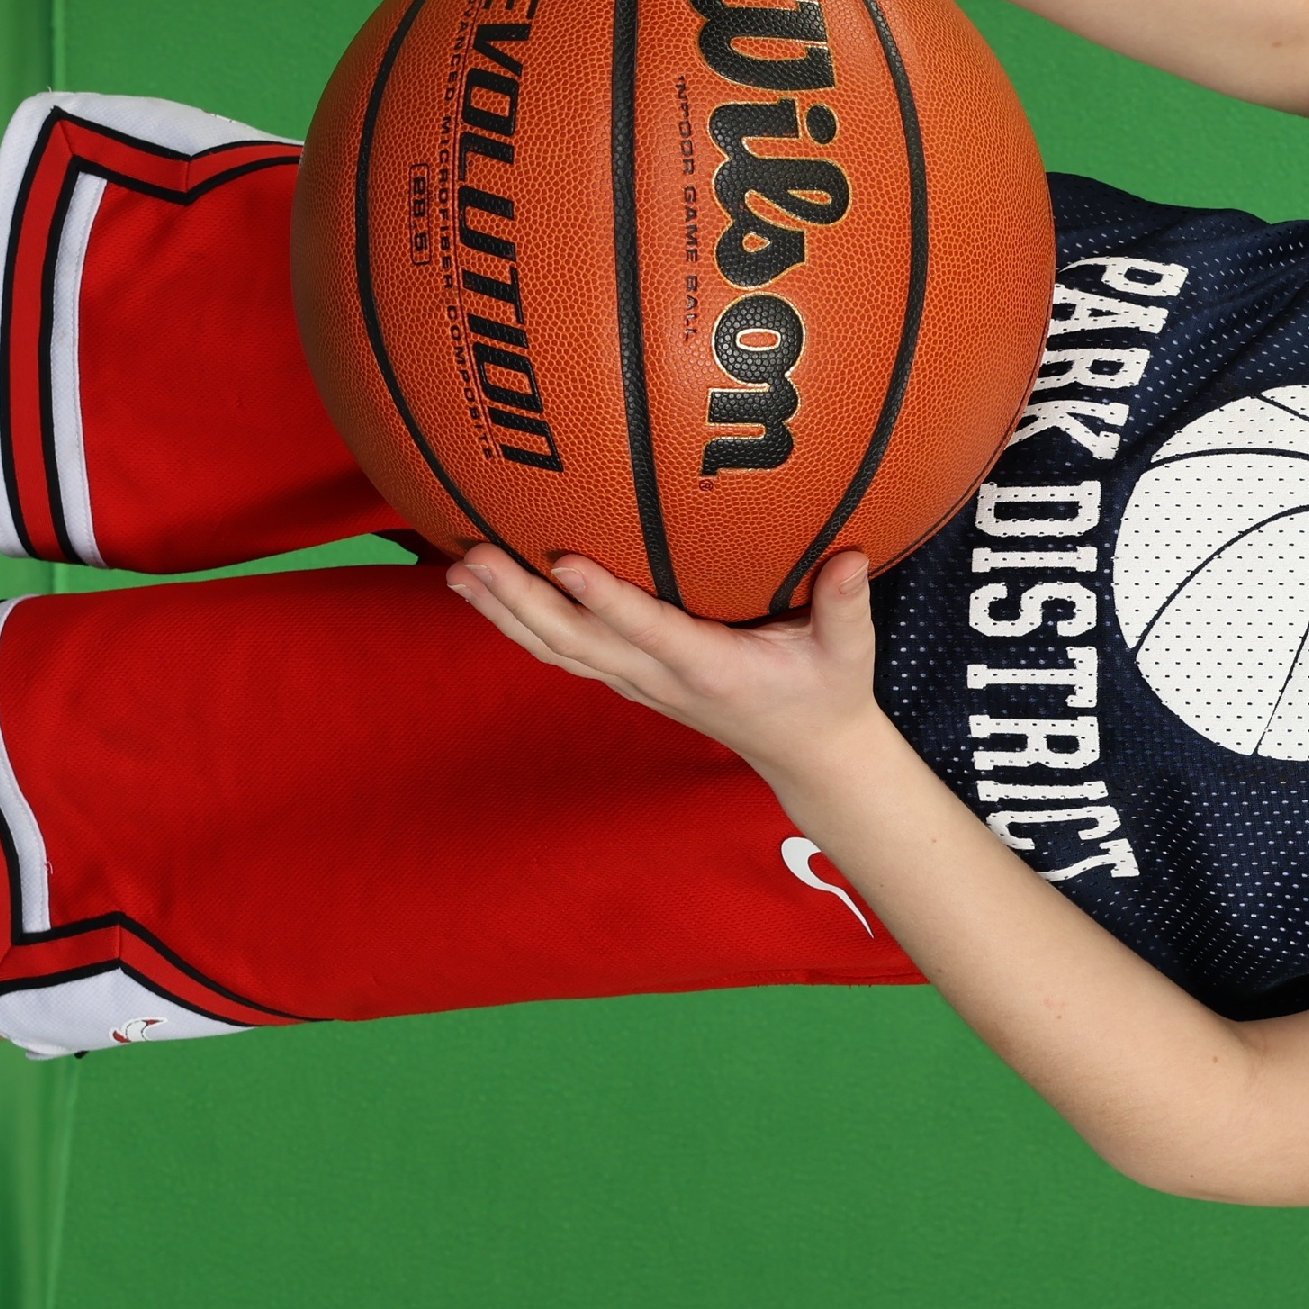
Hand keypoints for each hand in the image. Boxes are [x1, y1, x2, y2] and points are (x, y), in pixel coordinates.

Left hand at [446, 544, 891, 788]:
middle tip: (473, 558)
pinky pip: (566, 653)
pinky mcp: (630, 680)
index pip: (648, 630)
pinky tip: (491, 594)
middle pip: (576, 642)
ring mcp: (638, 683)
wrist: (808, 754)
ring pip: (558, 650)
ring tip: (459, 572)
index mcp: (709, 667)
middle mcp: (660, 677)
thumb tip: (850, 554)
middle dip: (521, 601)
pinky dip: (522, 625)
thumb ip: (845, 604)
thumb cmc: (828, 693)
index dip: (607, 601)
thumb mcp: (849, 651)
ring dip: (505, 613)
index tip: (566, 563)